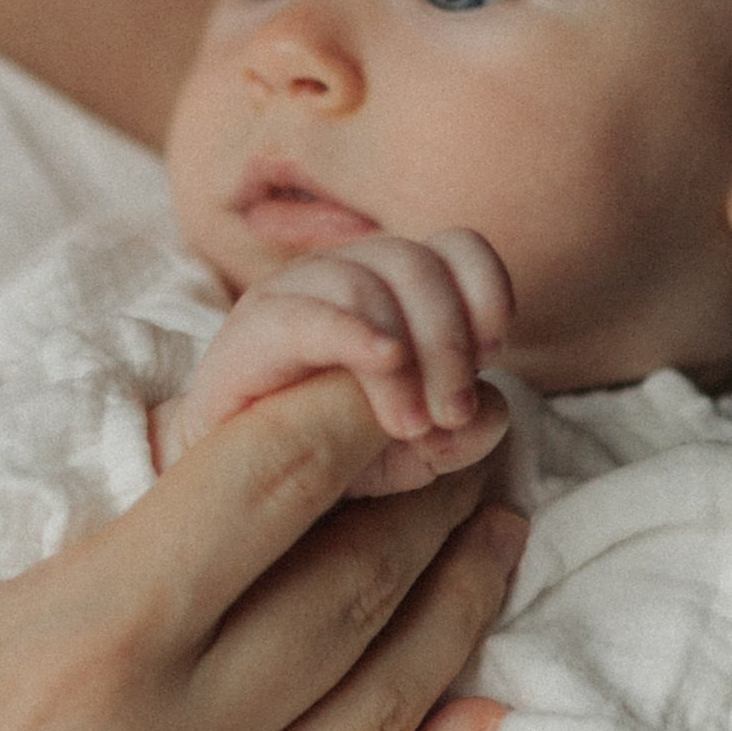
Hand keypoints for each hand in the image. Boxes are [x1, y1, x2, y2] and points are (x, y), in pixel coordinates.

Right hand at [0, 370, 526, 730]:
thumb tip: (109, 396)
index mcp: (79, 640)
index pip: (278, 483)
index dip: (361, 406)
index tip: (399, 360)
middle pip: (359, 583)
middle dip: (432, 482)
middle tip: (475, 418)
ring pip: (392, 700)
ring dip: (460, 597)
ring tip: (493, 519)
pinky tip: (488, 695)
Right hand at [154, 235, 514, 495]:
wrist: (238, 484)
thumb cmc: (333, 455)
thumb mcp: (418, 450)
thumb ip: (466, 432)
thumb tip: (488, 410)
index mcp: (393, 287)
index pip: (455, 246)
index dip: (485, 289)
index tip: (492, 354)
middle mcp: (344, 273)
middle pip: (415, 263)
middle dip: (448, 342)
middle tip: (453, 415)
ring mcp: (293, 295)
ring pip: (366, 283)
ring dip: (407, 358)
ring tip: (411, 427)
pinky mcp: (249, 332)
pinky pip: (307, 314)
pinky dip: (354, 334)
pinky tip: (384, 364)